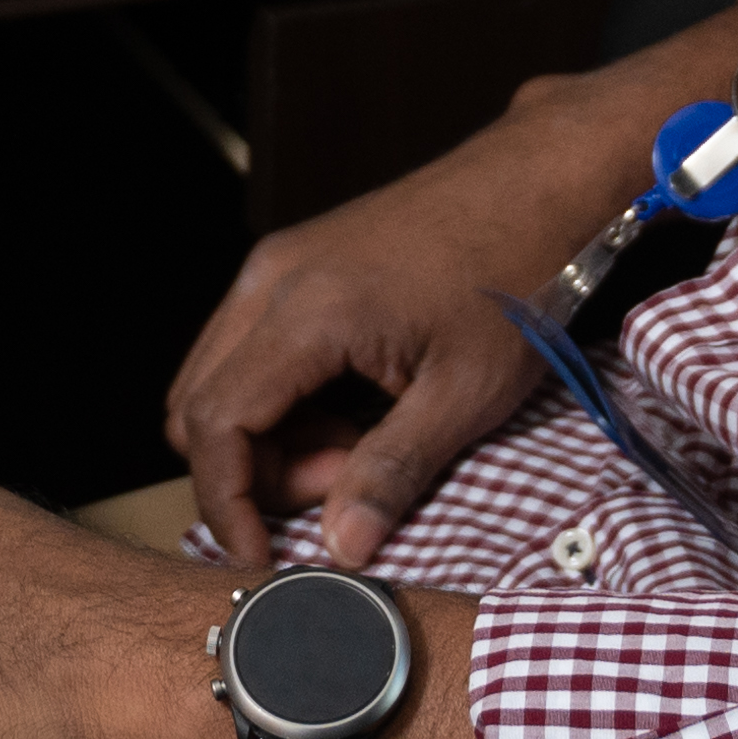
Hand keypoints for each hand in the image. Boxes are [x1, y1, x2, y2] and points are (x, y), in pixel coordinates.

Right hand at [165, 3, 737, 570]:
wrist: (540, 181)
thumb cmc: (518, 274)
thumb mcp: (466, 393)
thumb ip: (392, 471)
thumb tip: (341, 548)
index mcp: (306, 311)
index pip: (214, 425)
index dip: (227, 503)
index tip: (261, 557)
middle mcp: (270, 279)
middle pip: (197, 405)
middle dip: (252, 471)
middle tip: (341, 489)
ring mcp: (278, 264)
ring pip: (219, 378)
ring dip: (267, 437)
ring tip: (356, 450)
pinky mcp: (295, 261)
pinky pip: (249, 349)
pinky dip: (281, 400)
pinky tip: (354, 411)